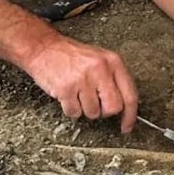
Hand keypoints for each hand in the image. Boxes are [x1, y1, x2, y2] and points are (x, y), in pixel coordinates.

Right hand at [22, 34, 138, 132]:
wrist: (43, 48)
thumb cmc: (71, 55)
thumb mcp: (100, 59)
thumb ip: (113, 79)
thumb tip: (124, 105)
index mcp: (113, 62)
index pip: (130, 95)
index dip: (130, 115)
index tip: (127, 126)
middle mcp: (101, 69)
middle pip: (113, 108)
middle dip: (104, 111)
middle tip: (94, 103)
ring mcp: (83, 79)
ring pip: (93, 112)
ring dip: (84, 109)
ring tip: (77, 93)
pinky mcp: (66, 88)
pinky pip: (74, 112)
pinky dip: (70, 109)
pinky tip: (67, 95)